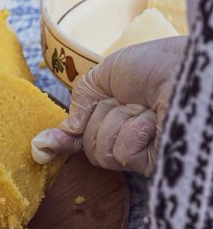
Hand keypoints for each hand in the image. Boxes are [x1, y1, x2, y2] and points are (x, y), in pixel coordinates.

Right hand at [31, 37, 186, 175]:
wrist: (188, 70)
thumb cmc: (158, 64)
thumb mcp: (108, 73)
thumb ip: (82, 99)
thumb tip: (67, 130)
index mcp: (120, 113)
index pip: (84, 135)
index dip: (62, 140)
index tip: (40, 146)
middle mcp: (130, 134)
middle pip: (89, 144)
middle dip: (101, 119)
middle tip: (129, 100)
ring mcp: (142, 151)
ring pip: (101, 151)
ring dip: (119, 123)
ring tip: (149, 108)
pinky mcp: (153, 163)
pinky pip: (121, 155)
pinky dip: (133, 133)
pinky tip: (154, 121)